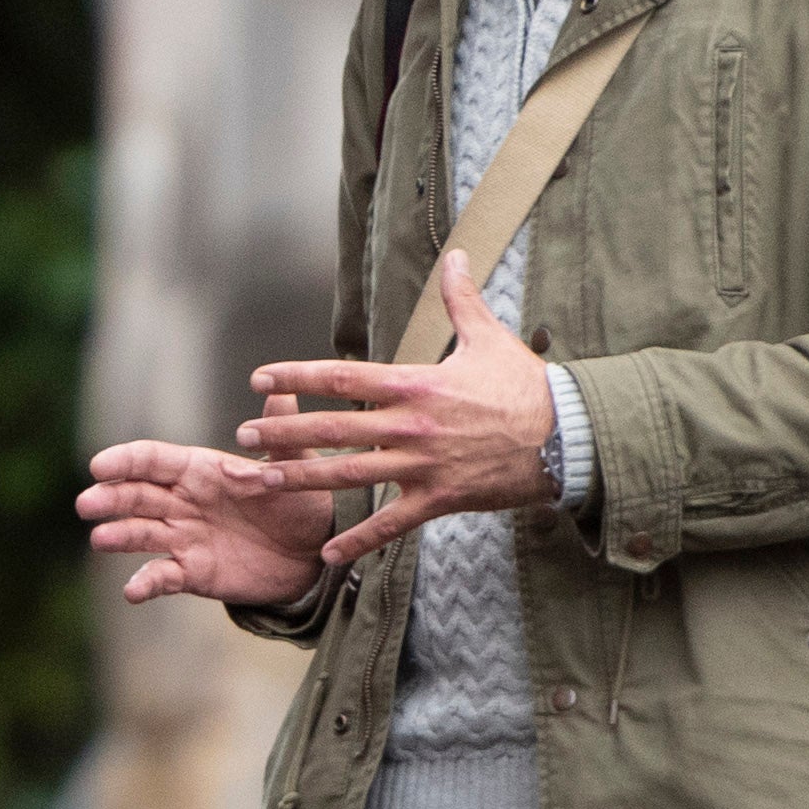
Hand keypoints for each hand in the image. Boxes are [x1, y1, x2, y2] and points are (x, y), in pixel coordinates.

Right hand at [75, 439, 319, 607]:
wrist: (312, 552)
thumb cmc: (300, 501)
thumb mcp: (294, 469)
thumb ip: (280, 440)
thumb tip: (280, 392)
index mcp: (200, 470)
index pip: (154, 460)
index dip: (126, 461)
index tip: (100, 466)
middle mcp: (183, 502)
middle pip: (137, 495)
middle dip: (111, 498)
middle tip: (87, 504)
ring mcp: (183, 538)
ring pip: (140, 533)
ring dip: (118, 535)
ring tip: (100, 539)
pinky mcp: (191, 572)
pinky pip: (162, 576)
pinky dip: (144, 583)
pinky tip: (132, 591)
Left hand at [242, 253, 558, 563]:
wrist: (564, 437)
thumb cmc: (525, 386)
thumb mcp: (489, 336)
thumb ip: (461, 298)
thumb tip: (456, 254)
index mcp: (416, 383)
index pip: (343, 377)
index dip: (297, 377)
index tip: (259, 379)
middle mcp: (412, 424)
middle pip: (334, 429)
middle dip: (284, 433)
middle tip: (243, 436)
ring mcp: (423, 465)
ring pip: (350, 474)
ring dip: (302, 479)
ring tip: (261, 480)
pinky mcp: (439, 499)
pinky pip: (391, 524)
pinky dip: (359, 541)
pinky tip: (327, 554)